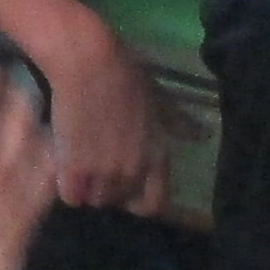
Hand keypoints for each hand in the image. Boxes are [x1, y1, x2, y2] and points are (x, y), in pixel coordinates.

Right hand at [29, 12, 167, 216]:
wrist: (89, 64)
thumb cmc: (127, 77)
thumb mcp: (161, 101)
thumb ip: (180, 123)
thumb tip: (205, 135)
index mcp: (156, 158)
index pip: (153, 204)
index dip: (139, 201)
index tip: (128, 189)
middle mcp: (132, 171)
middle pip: (117, 201)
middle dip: (108, 188)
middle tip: (97, 166)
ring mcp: (103, 173)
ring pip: (92, 200)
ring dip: (86, 187)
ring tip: (79, 163)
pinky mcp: (74, 170)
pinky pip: (70, 195)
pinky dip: (66, 184)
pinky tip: (64, 164)